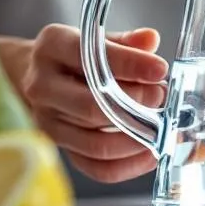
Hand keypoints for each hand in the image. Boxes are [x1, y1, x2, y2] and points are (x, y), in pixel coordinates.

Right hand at [0, 24, 167, 182]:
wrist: (42, 73)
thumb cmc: (78, 55)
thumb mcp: (97, 38)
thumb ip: (126, 42)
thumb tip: (150, 40)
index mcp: (52, 47)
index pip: (89, 57)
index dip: (130, 65)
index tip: (160, 70)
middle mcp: (42, 86)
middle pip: (92, 107)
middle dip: (137, 106)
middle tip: (162, 98)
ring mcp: (47, 121)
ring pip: (96, 144)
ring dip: (137, 139)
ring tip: (161, 126)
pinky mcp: (60, 147)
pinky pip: (96, 167)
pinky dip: (129, 166)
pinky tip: (151, 153)